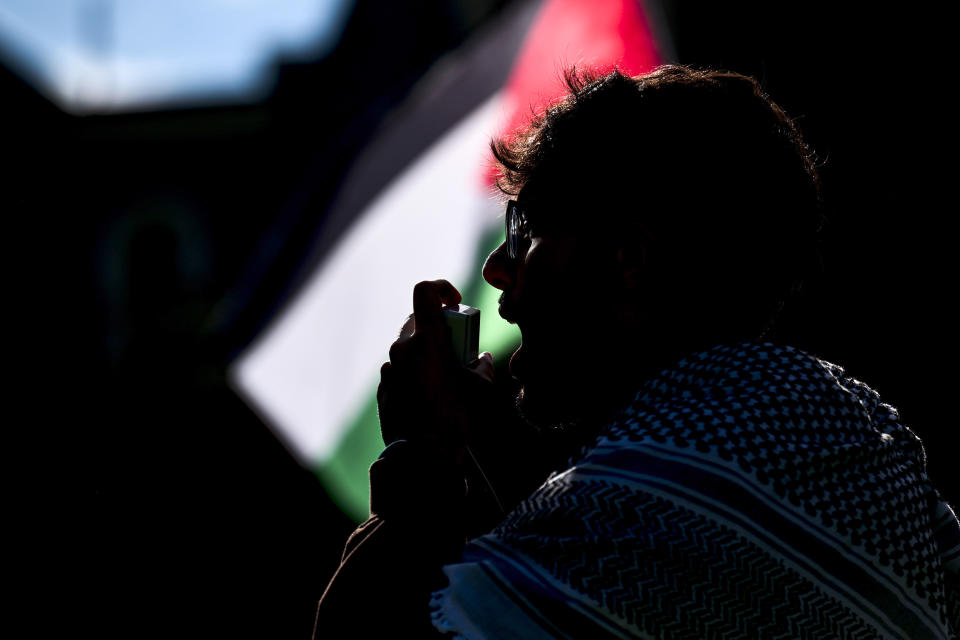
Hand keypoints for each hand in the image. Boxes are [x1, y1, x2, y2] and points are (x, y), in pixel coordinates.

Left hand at [377, 279, 494, 463]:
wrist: (423, 454)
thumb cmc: (454, 418)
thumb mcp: (479, 388)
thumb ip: (482, 365)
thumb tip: (483, 358)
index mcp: (427, 340)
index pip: (425, 291)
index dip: (441, 288)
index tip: (455, 303)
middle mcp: (403, 348)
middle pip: (417, 320)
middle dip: (437, 327)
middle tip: (454, 346)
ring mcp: (389, 367)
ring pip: (407, 346)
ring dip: (425, 351)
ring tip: (443, 374)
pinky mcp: (383, 386)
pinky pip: (399, 368)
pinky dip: (414, 371)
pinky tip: (428, 393)